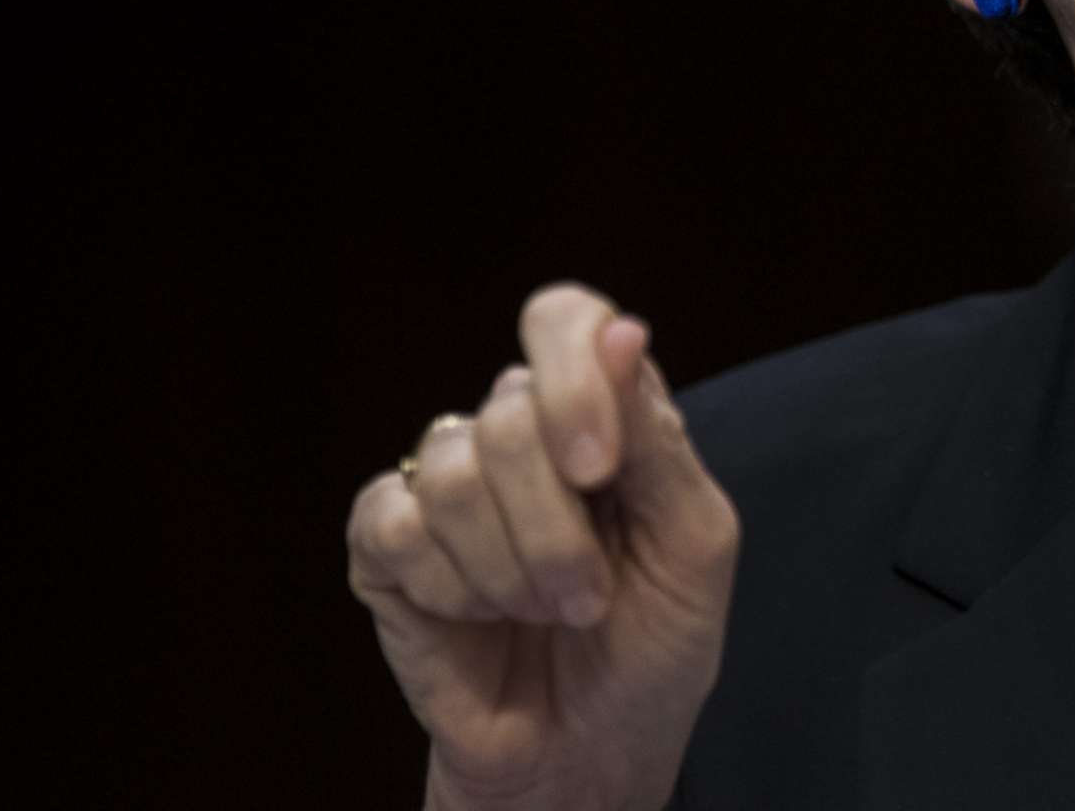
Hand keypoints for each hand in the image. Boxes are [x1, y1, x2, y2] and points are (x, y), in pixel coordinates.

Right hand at [348, 285, 740, 810]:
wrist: (588, 753)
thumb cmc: (652, 646)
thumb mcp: (690, 543)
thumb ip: (656, 439)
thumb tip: (623, 332)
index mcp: (599, 413)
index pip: (562, 321)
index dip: (572, 377)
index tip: (597, 469)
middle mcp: (517, 432)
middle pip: (511, 411)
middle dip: (559, 529)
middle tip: (588, 598)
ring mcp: (445, 483)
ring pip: (453, 470)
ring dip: (511, 569)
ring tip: (542, 614)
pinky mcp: (384, 544)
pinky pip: (396, 524)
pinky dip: (450, 587)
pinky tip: (476, 617)